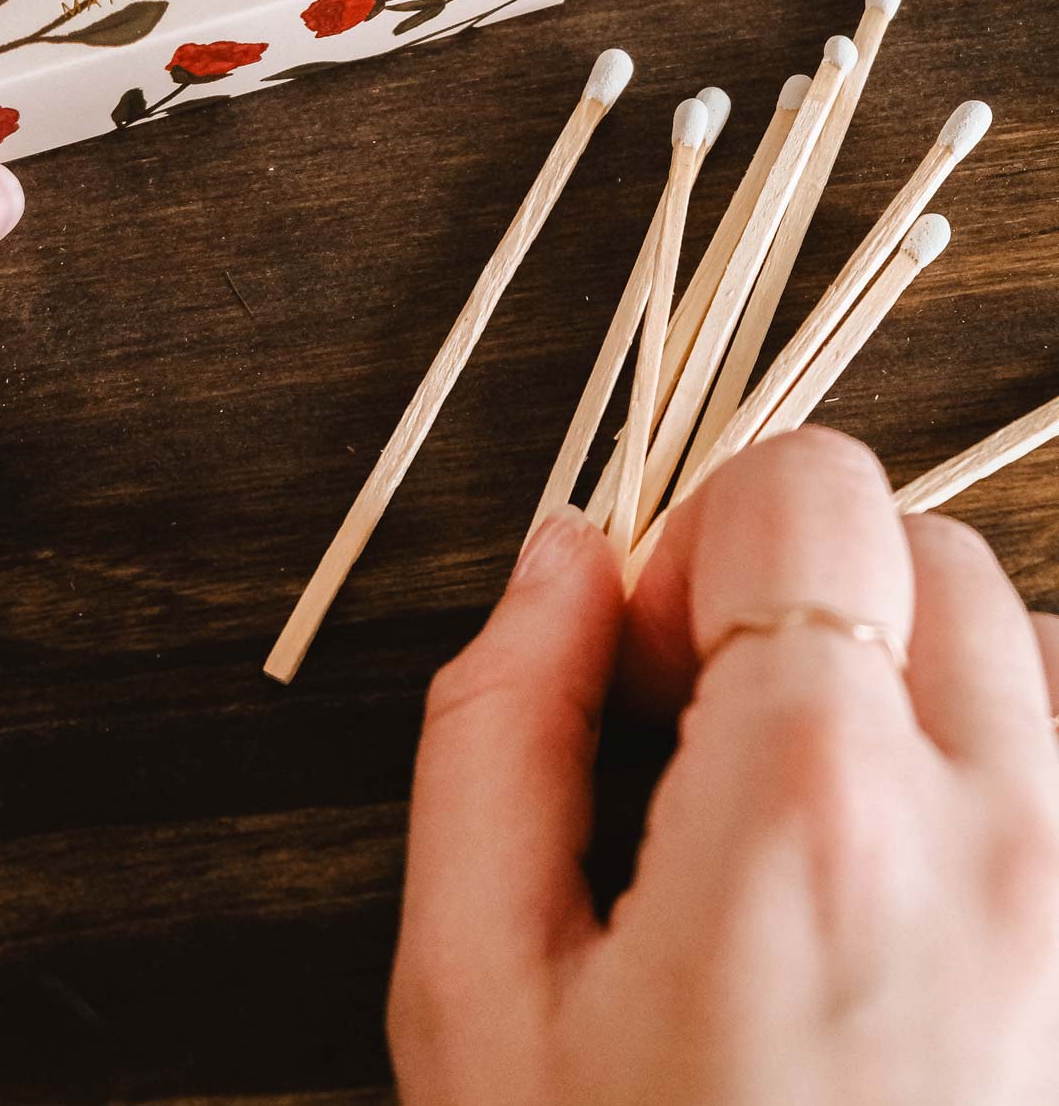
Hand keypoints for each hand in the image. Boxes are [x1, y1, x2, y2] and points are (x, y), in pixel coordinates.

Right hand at [390, 427, 1058, 1105]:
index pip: (804, 484)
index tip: (651, 674)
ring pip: (1035, 656)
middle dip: (811, 601)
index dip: (699, 546)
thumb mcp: (481, 1000)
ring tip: (827, 839)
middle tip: (721, 753)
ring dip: (927, 694)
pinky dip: (1010, 789)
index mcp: (809, 811)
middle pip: (930, 546)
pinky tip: (922, 904)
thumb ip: (500, 725)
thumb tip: (565, 554)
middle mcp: (1001, 838)